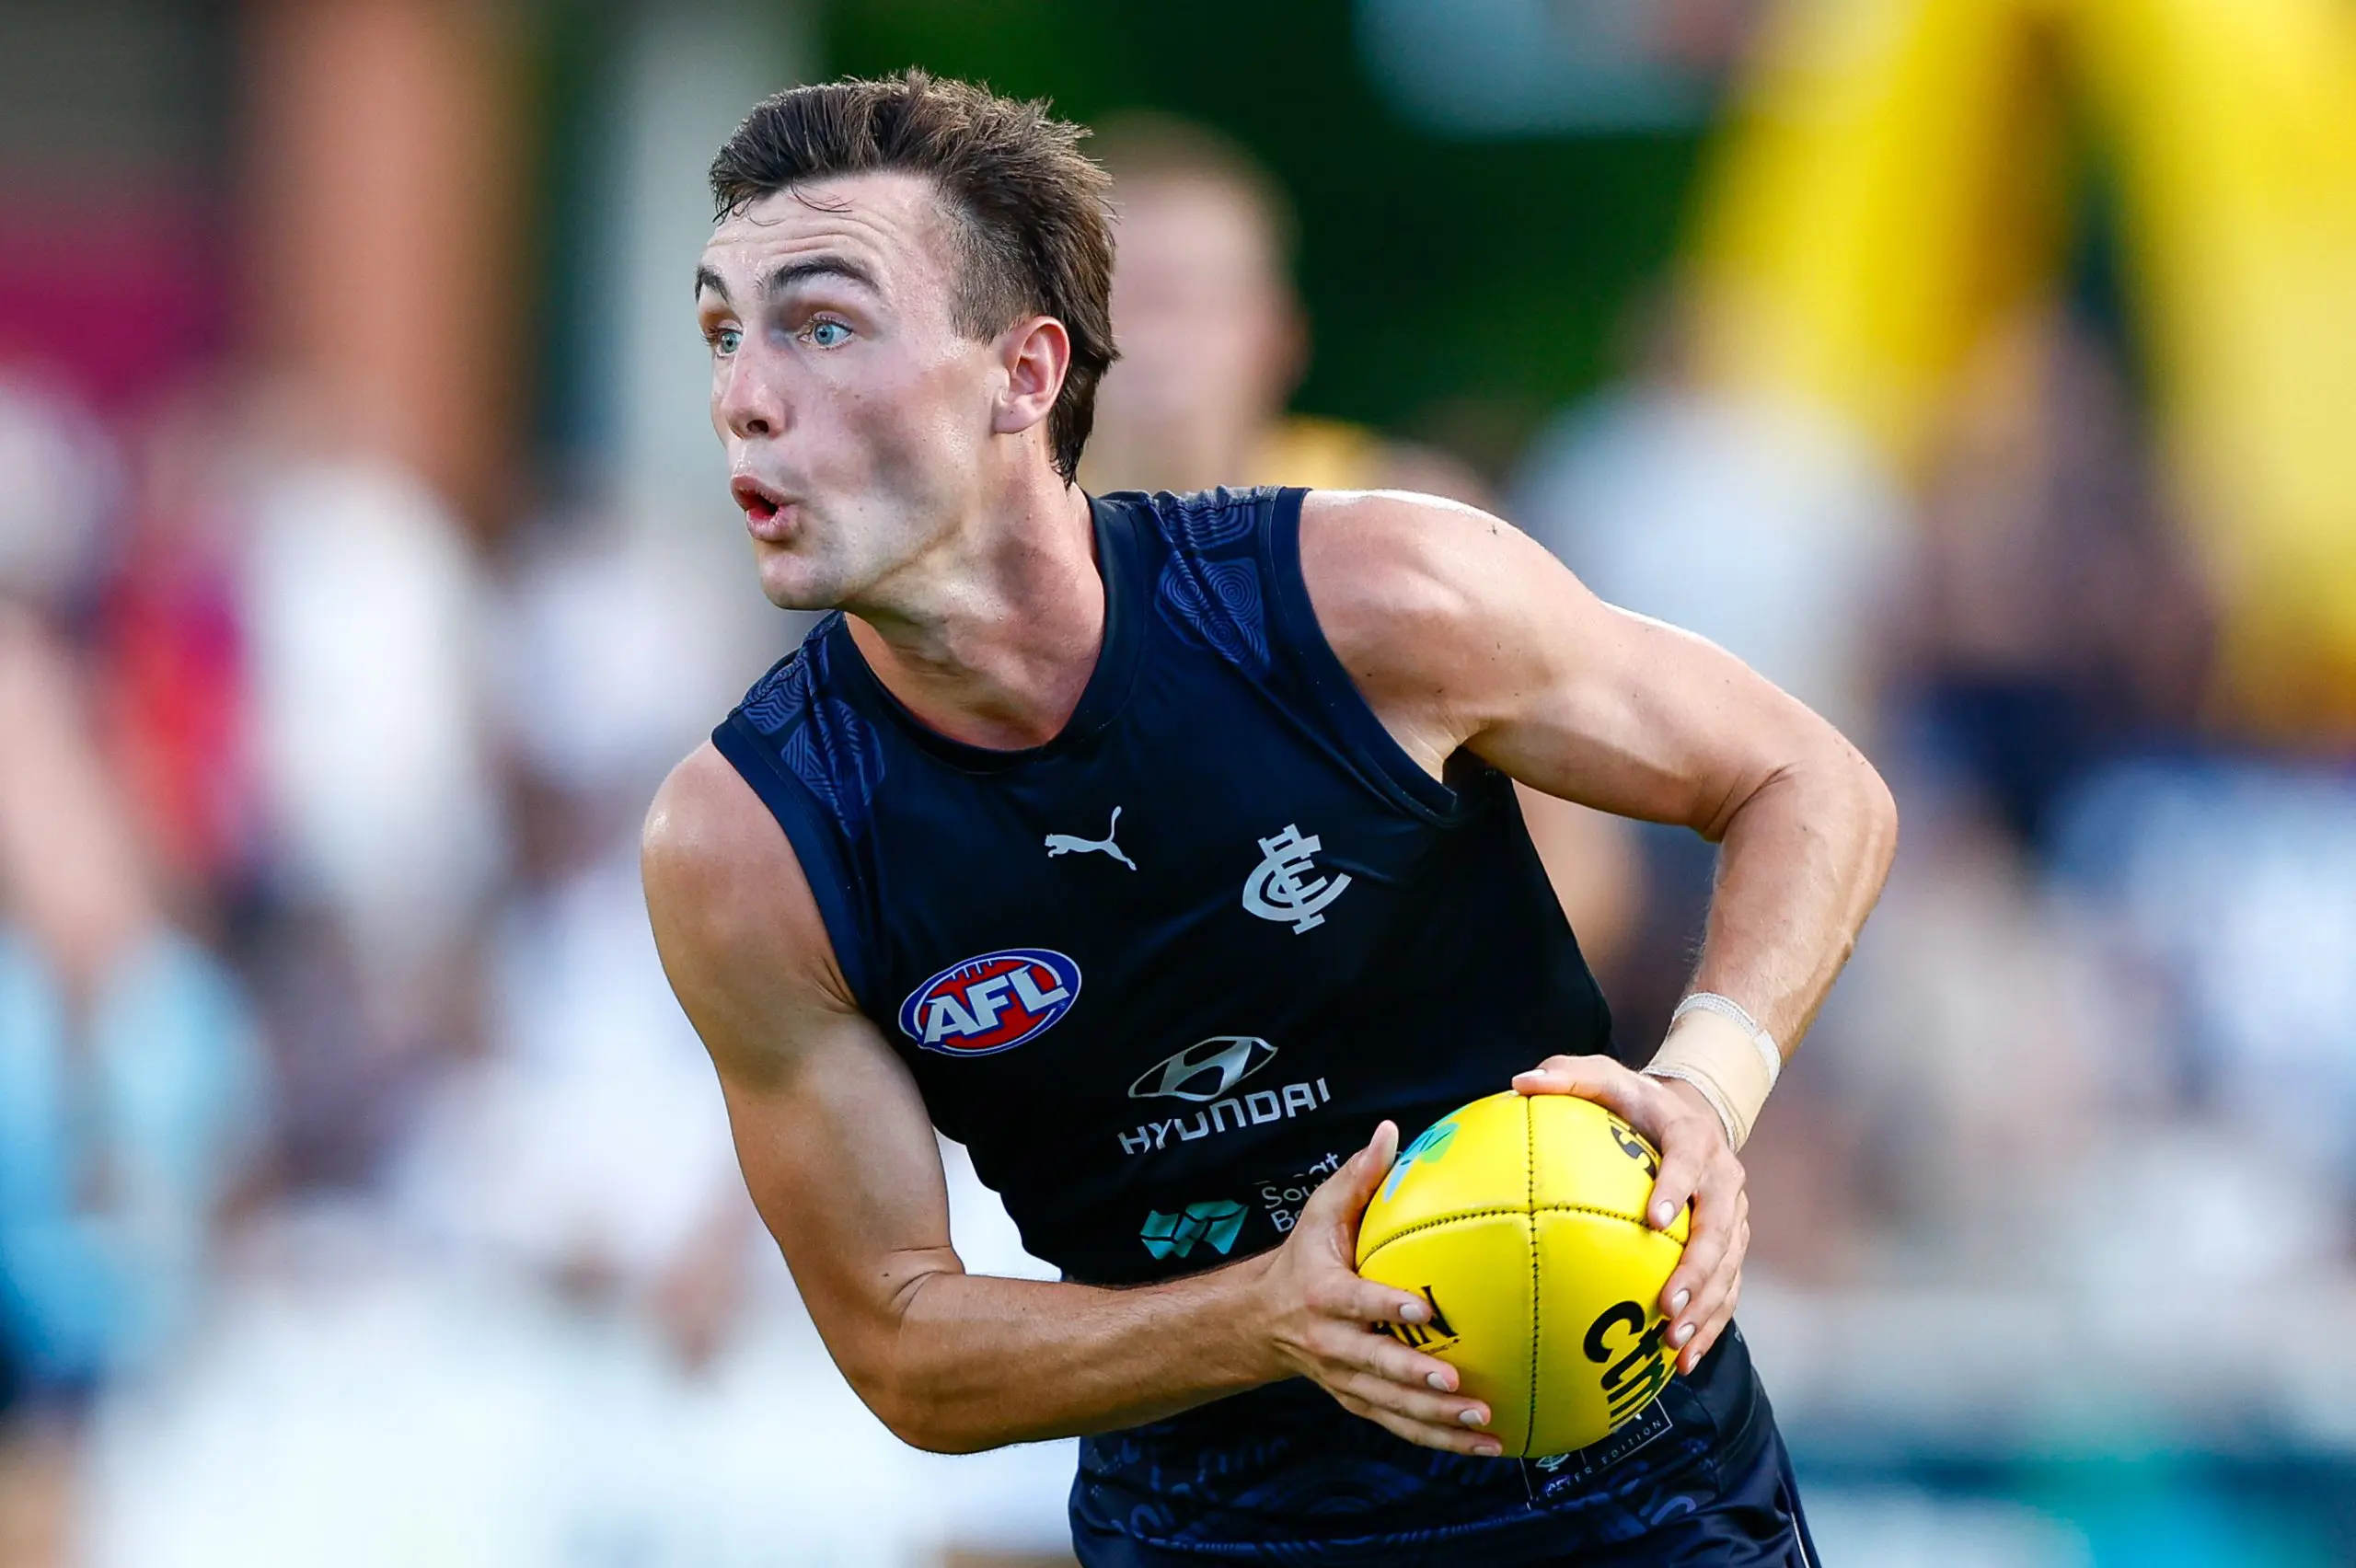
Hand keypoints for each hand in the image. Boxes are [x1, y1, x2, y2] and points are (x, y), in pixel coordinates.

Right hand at [1251, 1121, 1503, 1455]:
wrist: (1259, 1322)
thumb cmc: (1304, 1257)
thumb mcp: (1318, 1213)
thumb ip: (1358, 1176)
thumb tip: (1393, 1132)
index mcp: (1322, 1295)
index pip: (1355, 1301)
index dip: (1385, 1306)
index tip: (1424, 1308)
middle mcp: (1331, 1343)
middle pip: (1374, 1367)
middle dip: (1415, 1379)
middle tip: (1458, 1386)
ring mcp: (1345, 1380)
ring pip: (1391, 1407)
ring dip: (1436, 1422)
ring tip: (1484, 1425)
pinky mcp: (1359, 1402)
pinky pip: (1401, 1427)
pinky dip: (1441, 1441)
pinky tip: (1486, 1448)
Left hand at [1512, 1055, 1748, 1375]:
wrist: (1695, 1113)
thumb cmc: (1635, 1101)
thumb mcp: (1602, 1076)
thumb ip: (1566, 1076)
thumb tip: (1520, 1082)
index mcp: (1692, 1139)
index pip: (1689, 1162)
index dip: (1676, 1189)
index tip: (1655, 1221)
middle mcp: (1722, 1179)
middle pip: (1719, 1229)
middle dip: (1697, 1270)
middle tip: (1666, 1305)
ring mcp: (1733, 1216)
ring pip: (1729, 1268)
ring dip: (1706, 1308)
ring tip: (1674, 1343)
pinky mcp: (1732, 1245)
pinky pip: (1728, 1290)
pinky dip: (1710, 1324)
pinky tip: (1680, 1360)